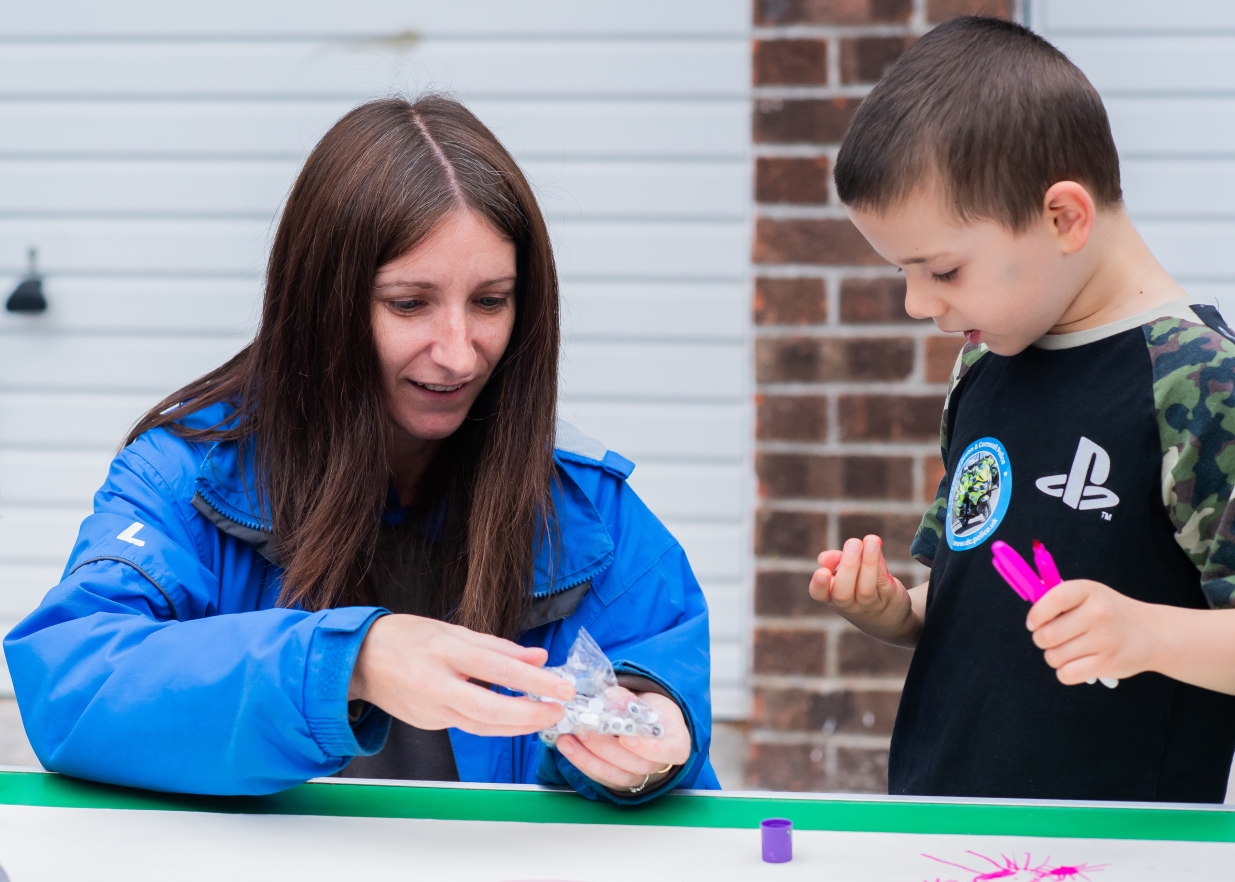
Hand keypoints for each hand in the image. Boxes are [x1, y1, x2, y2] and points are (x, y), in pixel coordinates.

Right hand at [349, 614, 571, 736]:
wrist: (358, 660)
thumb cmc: (405, 637)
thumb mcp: (450, 629)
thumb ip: (496, 646)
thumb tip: (537, 657)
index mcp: (444, 651)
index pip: (499, 669)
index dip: (535, 680)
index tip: (563, 686)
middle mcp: (436, 683)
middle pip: (491, 708)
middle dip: (530, 713)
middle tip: (558, 710)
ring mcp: (431, 708)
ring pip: (482, 726)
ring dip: (517, 725)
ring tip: (544, 717)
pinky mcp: (429, 723)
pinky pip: (468, 725)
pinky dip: (495, 724)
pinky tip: (514, 718)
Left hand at [555, 691, 690, 792]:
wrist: (646, 723)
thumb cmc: (650, 711)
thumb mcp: (645, 699)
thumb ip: (627, 699)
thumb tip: (610, 698)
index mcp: (676, 742)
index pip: (670, 751)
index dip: (648, 748)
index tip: (626, 738)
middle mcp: (660, 765)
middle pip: (636, 765)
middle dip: (606, 748)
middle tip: (583, 730)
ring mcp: (640, 777)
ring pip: (616, 776)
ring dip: (588, 758)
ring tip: (567, 740)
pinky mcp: (620, 782)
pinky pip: (602, 778)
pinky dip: (583, 762)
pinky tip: (568, 747)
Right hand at [810, 535, 918, 643]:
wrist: (888, 618)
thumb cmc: (858, 590)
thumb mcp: (843, 578)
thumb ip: (834, 563)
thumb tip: (825, 557)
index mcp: (831, 597)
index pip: (819, 594)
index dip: (819, 584)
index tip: (822, 571)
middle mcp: (849, 606)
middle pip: (843, 593)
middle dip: (848, 566)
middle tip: (853, 542)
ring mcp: (870, 605)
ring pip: (866, 588)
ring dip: (869, 562)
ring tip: (871, 540)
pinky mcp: (889, 599)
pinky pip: (883, 582)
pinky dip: (880, 564)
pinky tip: (878, 547)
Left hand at [1027, 579, 1154, 684]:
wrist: (1152, 634)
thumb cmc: (1111, 613)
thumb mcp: (1090, 595)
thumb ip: (1060, 600)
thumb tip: (1031, 616)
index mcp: (1089, 591)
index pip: (1053, 599)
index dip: (1036, 614)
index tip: (1033, 623)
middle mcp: (1098, 613)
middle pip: (1047, 635)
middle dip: (1041, 639)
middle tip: (1050, 639)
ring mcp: (1104, 640)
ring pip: (1054, 656)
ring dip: (1053, 657)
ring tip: (1066, 651)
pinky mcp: (1108, 664)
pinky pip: (1067, 674)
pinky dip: (1064, 672)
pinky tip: (1073, 664)